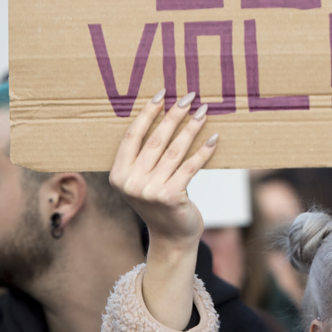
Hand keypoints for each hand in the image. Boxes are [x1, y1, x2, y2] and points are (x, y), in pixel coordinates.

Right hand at [109, 90, 218, 328]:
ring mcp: (149, 191)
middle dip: (174, 115)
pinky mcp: (170, 196)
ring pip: (174, 151)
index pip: (132, 136)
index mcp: (118, 174)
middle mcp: (130, 182)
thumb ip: (143, 157)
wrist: (172, 237)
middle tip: (188, 96)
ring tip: (203, 111)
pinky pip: (190, 167)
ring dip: (191, 128)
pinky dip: (203, 151)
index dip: (147, 113)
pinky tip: (213, 138)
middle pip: (155, 139)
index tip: (161, 94)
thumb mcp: (142, 180)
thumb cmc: (160, 202)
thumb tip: (163, 115)